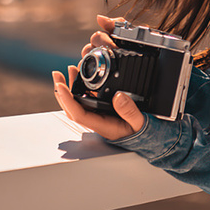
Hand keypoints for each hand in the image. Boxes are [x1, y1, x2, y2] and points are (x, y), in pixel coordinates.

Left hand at [51, 14, 145, 139]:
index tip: (61, 86)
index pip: (78, 114)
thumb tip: (118, 96)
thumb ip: (130, 111)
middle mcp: (97, 120)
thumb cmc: (144, 134)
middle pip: (72, 107)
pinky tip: (82, 76)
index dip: (67, 100)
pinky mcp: (104, 109)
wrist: (151, 139)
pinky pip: (87, 98)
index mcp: (102, 125)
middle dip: (62, 91)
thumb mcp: (141, 123)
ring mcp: (100, 114)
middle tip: (58, 74)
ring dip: (71, 86)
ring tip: (70, 70)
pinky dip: (82, 87)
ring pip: (78, 102)